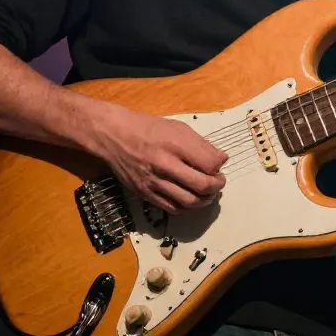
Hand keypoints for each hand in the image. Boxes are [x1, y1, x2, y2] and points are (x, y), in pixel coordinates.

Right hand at [92, 106, 228, 213]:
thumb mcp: (177, 127)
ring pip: (189, 201)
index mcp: (175, 144)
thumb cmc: (148, 128)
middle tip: (218, 182)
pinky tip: (190, 198)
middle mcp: (164, 164)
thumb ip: (201, 144)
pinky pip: (172, 208)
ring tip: (208, 193)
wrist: (113, 136)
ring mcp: (153, 182)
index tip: (218, 165)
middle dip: (216, 186)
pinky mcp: (144, 194)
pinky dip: (186, 206)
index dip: (219, 167)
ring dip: (205, 200)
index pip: (209, 164)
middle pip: (202, 185)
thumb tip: (221, 160)